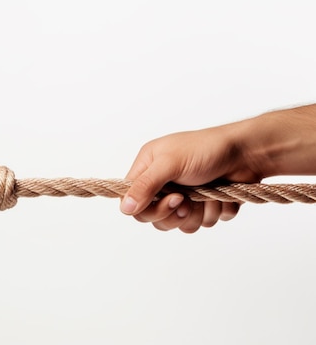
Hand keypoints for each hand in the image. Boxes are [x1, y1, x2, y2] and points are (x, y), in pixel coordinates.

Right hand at [120, 126, 260, 232]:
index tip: (173, 200)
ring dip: (200, 212)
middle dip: (177, 214)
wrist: (247, 151)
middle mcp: (163, 183)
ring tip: (211, 194)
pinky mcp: (204, 205)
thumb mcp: (170, 163)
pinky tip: (222, 195)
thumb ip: (145, 185)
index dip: (151, 209)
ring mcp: (184, 195)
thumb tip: (125, 208)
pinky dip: (216, 211)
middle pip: (156, 218)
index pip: (134, 202)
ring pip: (181, 224)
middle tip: (189, 200)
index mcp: (148, 168)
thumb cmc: (207, 148)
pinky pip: (203, 222)